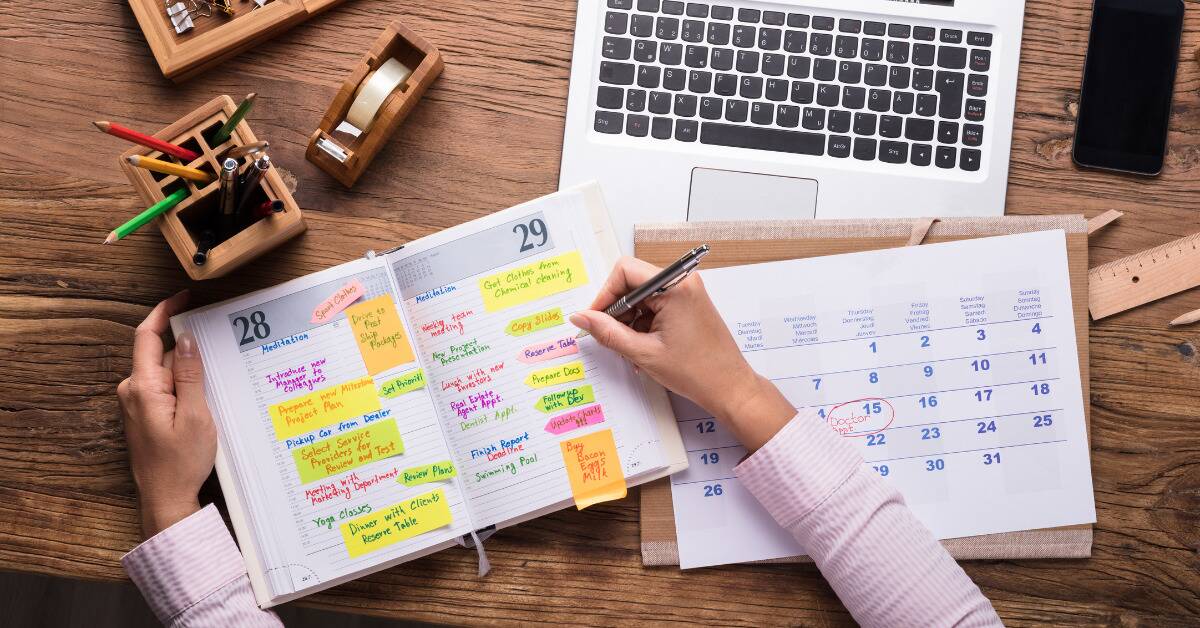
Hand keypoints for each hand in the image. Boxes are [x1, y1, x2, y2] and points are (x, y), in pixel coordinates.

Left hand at [117, 291, 216, 537]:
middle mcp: (133, 392)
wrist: (166, 499)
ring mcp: (136, 404)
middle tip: (218, 341)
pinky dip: (183, 384)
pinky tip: (204, 396)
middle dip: (185, 345)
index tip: (183, 297)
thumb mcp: (196, 414)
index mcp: (143, 387)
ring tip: (216, 377)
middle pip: (158, 353)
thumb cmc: (181, 462)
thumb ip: (189, 374)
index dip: (164, 312)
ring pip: (163, 372)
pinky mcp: (144, 415)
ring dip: (187, 368)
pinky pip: (164, 388)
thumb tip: (185, 339)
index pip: (146, 336)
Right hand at [570, 257, 794, 450]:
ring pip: (642, 296)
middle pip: (633, 282)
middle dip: (617, 310)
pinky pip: (656, 305)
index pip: (625, 271)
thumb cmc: (696, 372)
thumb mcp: (643, 353)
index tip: (596, 319)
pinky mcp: (689, 304)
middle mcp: (683, 282)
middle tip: (611, 337)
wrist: (730, 388)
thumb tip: (580, 317)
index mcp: (674, 287)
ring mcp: (688, 292)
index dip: (605, 294)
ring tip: (631, 350)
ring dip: (629, 320)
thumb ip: (608, 332)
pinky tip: (642, 348)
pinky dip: (643, 324)